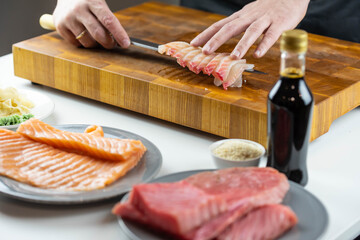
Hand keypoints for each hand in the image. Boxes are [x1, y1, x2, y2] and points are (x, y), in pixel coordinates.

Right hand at [53, 0, 129, 48]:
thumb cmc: (87, 1)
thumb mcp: (99, 3)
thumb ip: (108, 19)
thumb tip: (120, 39)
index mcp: (92, 1)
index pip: (109, 20)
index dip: (119, 34)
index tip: (126, 44)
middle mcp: (79, 9)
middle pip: (98, 34)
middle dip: (108, 43)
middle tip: (112, 44)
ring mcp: (68, 18)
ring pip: (88, 42)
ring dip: (95, 43)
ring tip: (95, 35)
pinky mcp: (60, 26)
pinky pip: (76, 43)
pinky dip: (82, 42)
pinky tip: (83, 33)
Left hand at [191, 0, 309, 58]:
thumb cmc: (268, 8)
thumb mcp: (248, 15)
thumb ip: (237, 26)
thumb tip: (220, 39)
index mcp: (240, 17)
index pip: (219, 25)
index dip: (206, 34)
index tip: (193, 45)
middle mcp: (249, 17)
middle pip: (230, 28)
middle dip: (216, 40)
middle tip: (205, 52)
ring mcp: (264, 19)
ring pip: (251, 31)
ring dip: (241, 44)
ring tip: (233, 57)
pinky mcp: (280, 23)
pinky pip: (271, 35)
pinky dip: (264, 44)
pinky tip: (258, 54)